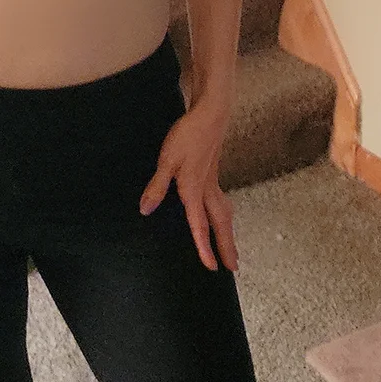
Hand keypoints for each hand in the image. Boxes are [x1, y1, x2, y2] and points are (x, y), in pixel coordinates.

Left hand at [139, 100, 237, 271]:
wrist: (211, 114)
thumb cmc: (188, 135)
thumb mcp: (166, 160)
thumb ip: (157, 186)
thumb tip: (146, 209)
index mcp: (195, 190)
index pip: (200, 225)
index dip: (204, 247)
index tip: (211, 267)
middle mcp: (207, 190)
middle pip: (221, 224)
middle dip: (227, 247)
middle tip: (234, 267)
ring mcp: (213, 182)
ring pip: (224, 214)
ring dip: (228, 234)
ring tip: (232, 249)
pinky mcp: (213, 175)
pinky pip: (222, 203)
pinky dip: (224, 218)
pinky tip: (222, 218)